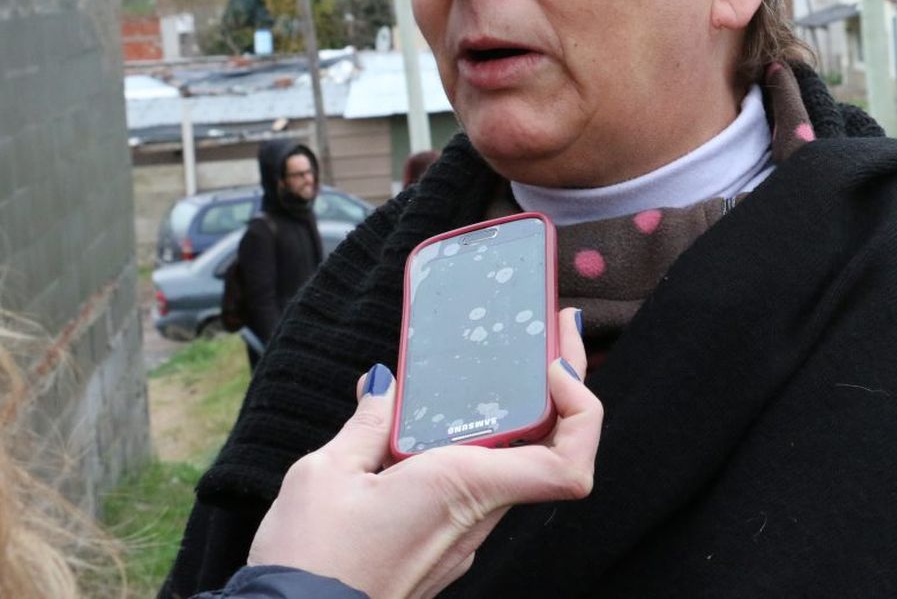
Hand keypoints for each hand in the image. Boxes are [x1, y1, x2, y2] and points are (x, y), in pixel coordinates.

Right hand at [246, 308, 600, 598]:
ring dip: (516, 419)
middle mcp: (476, 516)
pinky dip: (476, 450)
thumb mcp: (327, 473)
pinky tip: (437, 422)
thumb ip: (366, 424)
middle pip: (548, 450)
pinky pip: (477, 490)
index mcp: (463, 486)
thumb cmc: (312, 563)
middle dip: (558, 389)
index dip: (584, 408)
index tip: (557, 363)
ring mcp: (462, 538)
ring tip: (496, 365)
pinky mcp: (441, 549)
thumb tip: (384, 388)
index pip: (567, 464)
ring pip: (512, 470)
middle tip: (551, 334)